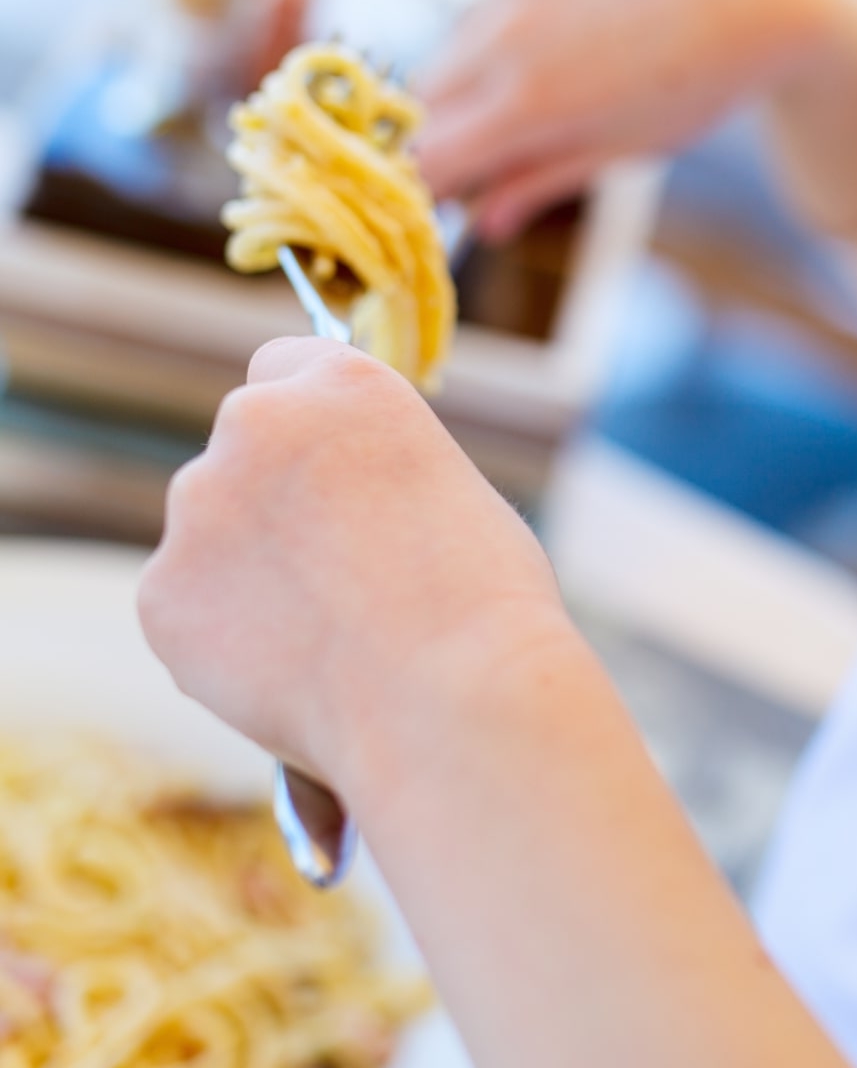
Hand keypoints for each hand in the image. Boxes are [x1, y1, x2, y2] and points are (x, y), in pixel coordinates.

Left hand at [139, 339, 571, 792]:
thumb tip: (344, 504)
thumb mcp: (454, 492)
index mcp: (343, 386)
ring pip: (213, 535)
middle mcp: (253, 425)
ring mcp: (196, 510)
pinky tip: (294, 671)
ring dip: (250, 570)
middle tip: (338, 573)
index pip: (284, 367)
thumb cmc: (484, 604)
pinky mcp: (160, 594)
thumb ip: (378, 472)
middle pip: (243, 451)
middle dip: (275, 500)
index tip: (328, 469)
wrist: (447, 700)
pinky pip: (188, 609)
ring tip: (329, 637)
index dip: (309, 425)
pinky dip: (224, 639)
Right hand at [414, 0, 827, 239]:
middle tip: (489, 152)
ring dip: (476, 74)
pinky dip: (510, 20)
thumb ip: (541, 181)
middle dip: (443, 129)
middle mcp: (508, 33)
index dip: (423, 184)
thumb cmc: (698, 85)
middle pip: (425, 98)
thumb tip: (482, 223)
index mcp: (530, 103)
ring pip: (457, 41)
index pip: (425, 156)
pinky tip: (575, 28)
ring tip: (556, 83)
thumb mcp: (623, 149)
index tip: (438, 199)